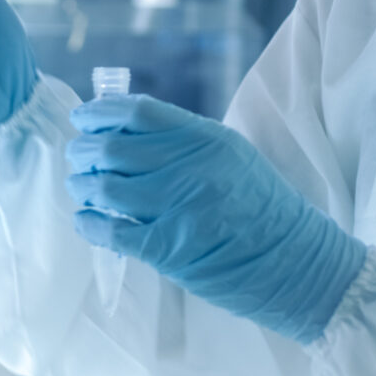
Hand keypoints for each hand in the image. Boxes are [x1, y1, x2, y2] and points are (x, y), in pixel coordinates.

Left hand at [66, 96, 367, 343]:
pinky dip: (90, 224)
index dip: (99, 113)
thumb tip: (125, 131)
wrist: (296, 262)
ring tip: (82, 188)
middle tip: (78, 159)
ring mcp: (179, 208)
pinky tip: (86, 220)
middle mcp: (190, 167)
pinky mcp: (170, 250)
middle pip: (112, 148)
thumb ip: (185, 142)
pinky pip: (112, 231)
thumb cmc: (263, 208)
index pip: (137, 112)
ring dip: (84, 187)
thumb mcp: (233, 156)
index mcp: (206, 138)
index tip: (81, 119)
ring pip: (106, 188)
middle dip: (84, 152)